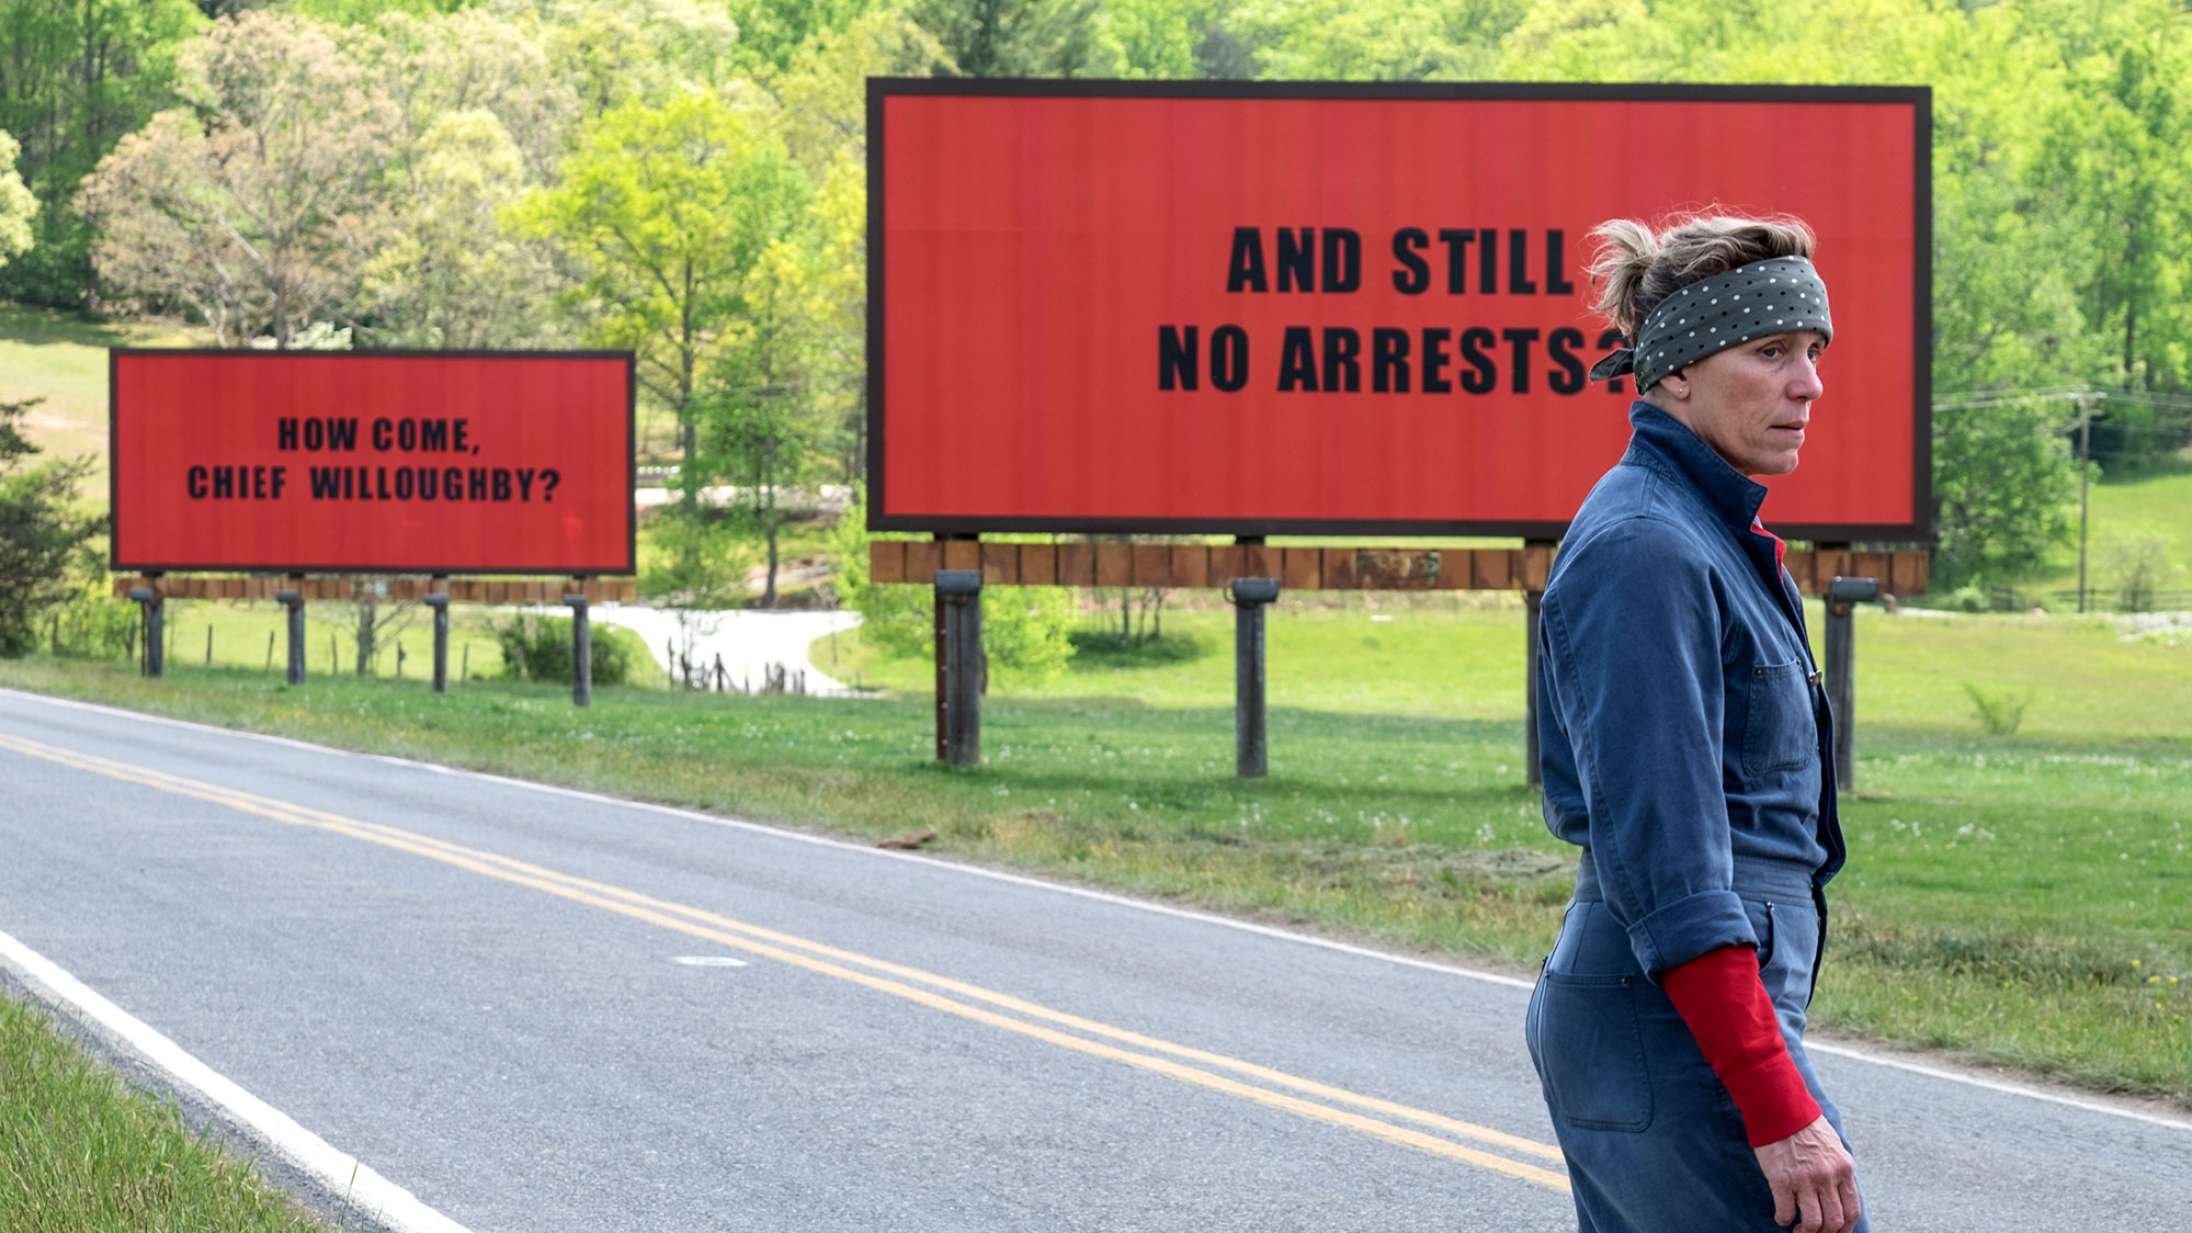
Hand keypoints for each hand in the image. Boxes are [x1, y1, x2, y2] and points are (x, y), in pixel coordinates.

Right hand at [1752, 1115, 1860, 1232]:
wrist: (1780, 1108)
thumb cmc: (1806, 1126)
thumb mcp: (1834, 1147)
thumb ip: (1838, 1171)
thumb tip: (1838, 1196)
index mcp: (1844, 1169)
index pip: (1852, 1211)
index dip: (1845, 1228)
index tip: (1835, 1232)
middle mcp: (1828, 1177)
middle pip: (1834, 1221)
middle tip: (1814, 1232)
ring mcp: (1805, 1179)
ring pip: (1813, 1222)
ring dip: (1805, 1232)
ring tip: (1797, 1230)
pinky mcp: (1782, 1179)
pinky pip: (1785, 1211)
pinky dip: (1783, 1219)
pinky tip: (1781, 1216)